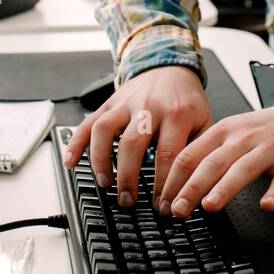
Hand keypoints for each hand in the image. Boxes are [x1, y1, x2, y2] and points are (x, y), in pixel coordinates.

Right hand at [61, 65, 209, 208]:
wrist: (169, 67)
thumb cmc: (186, 101)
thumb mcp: (203, 122)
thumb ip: (199, 152)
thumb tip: (197, 187)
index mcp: (177, 114)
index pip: (168, 155)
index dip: (163, 185)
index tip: (162, 206)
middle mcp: (148, 107)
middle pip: (133, 145)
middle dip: (128, 178)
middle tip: (128, 201)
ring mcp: (125, 104)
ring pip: (105, 131)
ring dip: (101, 160)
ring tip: (105, 183)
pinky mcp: (109, 103)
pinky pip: (88, 122)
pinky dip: (75, 143)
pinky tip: (70, 162)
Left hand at [158, 103, 273, 217]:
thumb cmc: (261, 132)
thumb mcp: (229, 134)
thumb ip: (205, 156)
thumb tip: (174, 184)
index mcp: (222, 132)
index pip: (191, 155)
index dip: (174, 179)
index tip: (164, 201)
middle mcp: (243, 139)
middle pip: (213, 163)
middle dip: (192, 187)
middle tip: (178, 209)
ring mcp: (268, 149)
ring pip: (244, 169)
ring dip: (225, 188)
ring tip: (210, 206)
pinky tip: (267, 205)